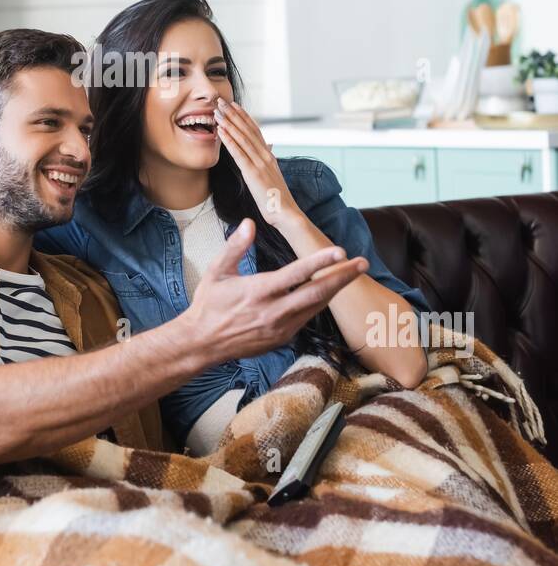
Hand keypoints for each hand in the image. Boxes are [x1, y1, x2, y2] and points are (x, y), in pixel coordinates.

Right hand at [186, 218, 367, 365]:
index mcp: (258, 292)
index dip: (320, 262)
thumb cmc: (209, 304)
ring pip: (316, 306)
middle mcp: (273, 312)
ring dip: (336, 290)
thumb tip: (249, 222)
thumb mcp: (217, 271)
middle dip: (343, 277)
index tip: (340, 251)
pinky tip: (329, 292)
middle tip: (363, 263)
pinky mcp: (282, 338)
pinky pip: (307, 318)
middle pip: (317, 293)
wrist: (202, 343)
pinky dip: (320, 304)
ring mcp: (280, 328)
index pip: (296, 274)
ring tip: (353, 273)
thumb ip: (235, 246)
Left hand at [215, 98, 300, 228]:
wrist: (286, 213)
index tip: (234, 105)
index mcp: (269, 156)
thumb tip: (268, 148)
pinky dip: (229, 141)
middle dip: (234, 114)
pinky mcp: (253, 173)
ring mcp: (260, 163)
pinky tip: (221, 132)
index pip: (256, 131)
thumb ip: (268, 161)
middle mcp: (266, 155)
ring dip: (229, 123)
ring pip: (242, 138)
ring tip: (217, 112)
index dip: (244, 116)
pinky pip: (239, 154)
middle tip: (221, 101)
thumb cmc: (278, 199)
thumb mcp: (273, 176)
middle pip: (248, 130)